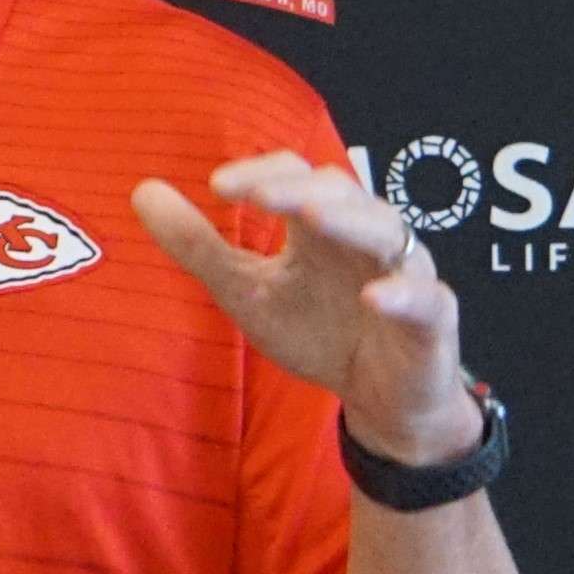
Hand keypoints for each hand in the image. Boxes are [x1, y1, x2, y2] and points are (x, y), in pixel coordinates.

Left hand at [134, 150, 482, 463]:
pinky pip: (424, 300)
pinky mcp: (431, 320)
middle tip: (259, 192)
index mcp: (321, 226)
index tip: (216, 185)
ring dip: (350, 221)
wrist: (378, 399)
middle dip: (299, 190)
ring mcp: (403, 274)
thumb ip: (200, 246)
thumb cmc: (320, 331)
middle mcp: (365, 238)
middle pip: (341, 194)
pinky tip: (374, 296)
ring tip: (312, 217)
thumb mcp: (247, 292)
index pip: (296, 178)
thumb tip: (142, 190)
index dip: (262, 174)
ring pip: (386, 232)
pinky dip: (403, 294)